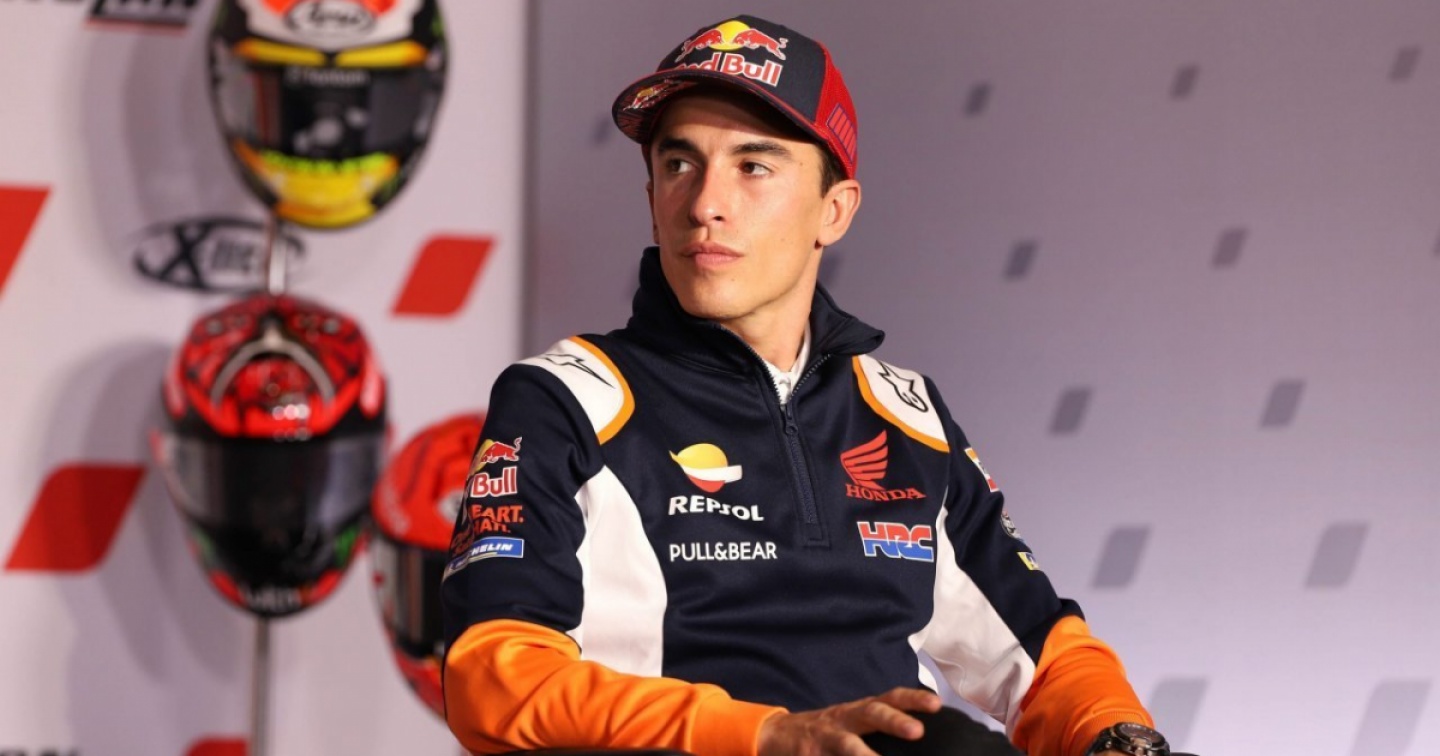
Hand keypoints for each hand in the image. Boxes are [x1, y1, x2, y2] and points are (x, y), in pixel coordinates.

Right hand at [756, 687, 942, 755]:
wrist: (776, 735)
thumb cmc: (827, 731)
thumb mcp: (853, 722)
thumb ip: (880, 725)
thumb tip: (918, 733)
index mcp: (858, 711)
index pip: (889, 698)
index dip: (912, 698)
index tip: (937, 704)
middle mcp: (844, 719)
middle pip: (870, 714)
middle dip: (894, 721)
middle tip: (917, 731)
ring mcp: (825, 738)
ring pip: (848, 746)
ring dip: (865, 755)